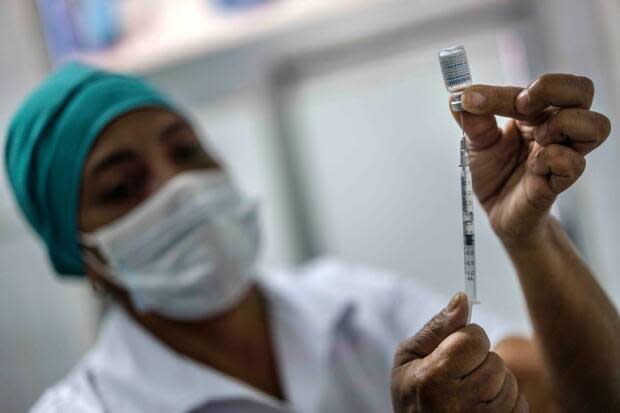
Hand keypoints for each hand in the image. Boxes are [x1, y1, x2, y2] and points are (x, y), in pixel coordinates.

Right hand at [391, 293, 527, 411]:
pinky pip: (520, 405)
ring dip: (495, 383)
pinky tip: (482, 407)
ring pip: (510, 383)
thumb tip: (463, 298)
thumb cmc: (412, 394)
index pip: (474, 340)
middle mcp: (457, 405)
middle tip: (460, 375)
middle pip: (495, 362)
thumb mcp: (409, 357)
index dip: (467, 339)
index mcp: (432, 379)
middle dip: (481, 362)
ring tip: (469, 393)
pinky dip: (506, 402)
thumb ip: (437, 327)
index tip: (454, 350)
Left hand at [454, 74, 610, 244]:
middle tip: (522, 105)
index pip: (538, 87)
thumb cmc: (495, 174)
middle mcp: (556, 128)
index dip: (501, 91)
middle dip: (554, 87)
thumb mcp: (476, 144)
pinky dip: (552, 159)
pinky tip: (533, 168)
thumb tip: (457, 96)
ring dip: (562, 123)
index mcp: (537, 113)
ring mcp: (563, 154)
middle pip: (582, 90)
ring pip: (595, 126)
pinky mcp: (561, 182)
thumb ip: (472, 120)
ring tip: (536, 138)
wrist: (498, 213)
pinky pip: (574, 163)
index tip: (470, 98)